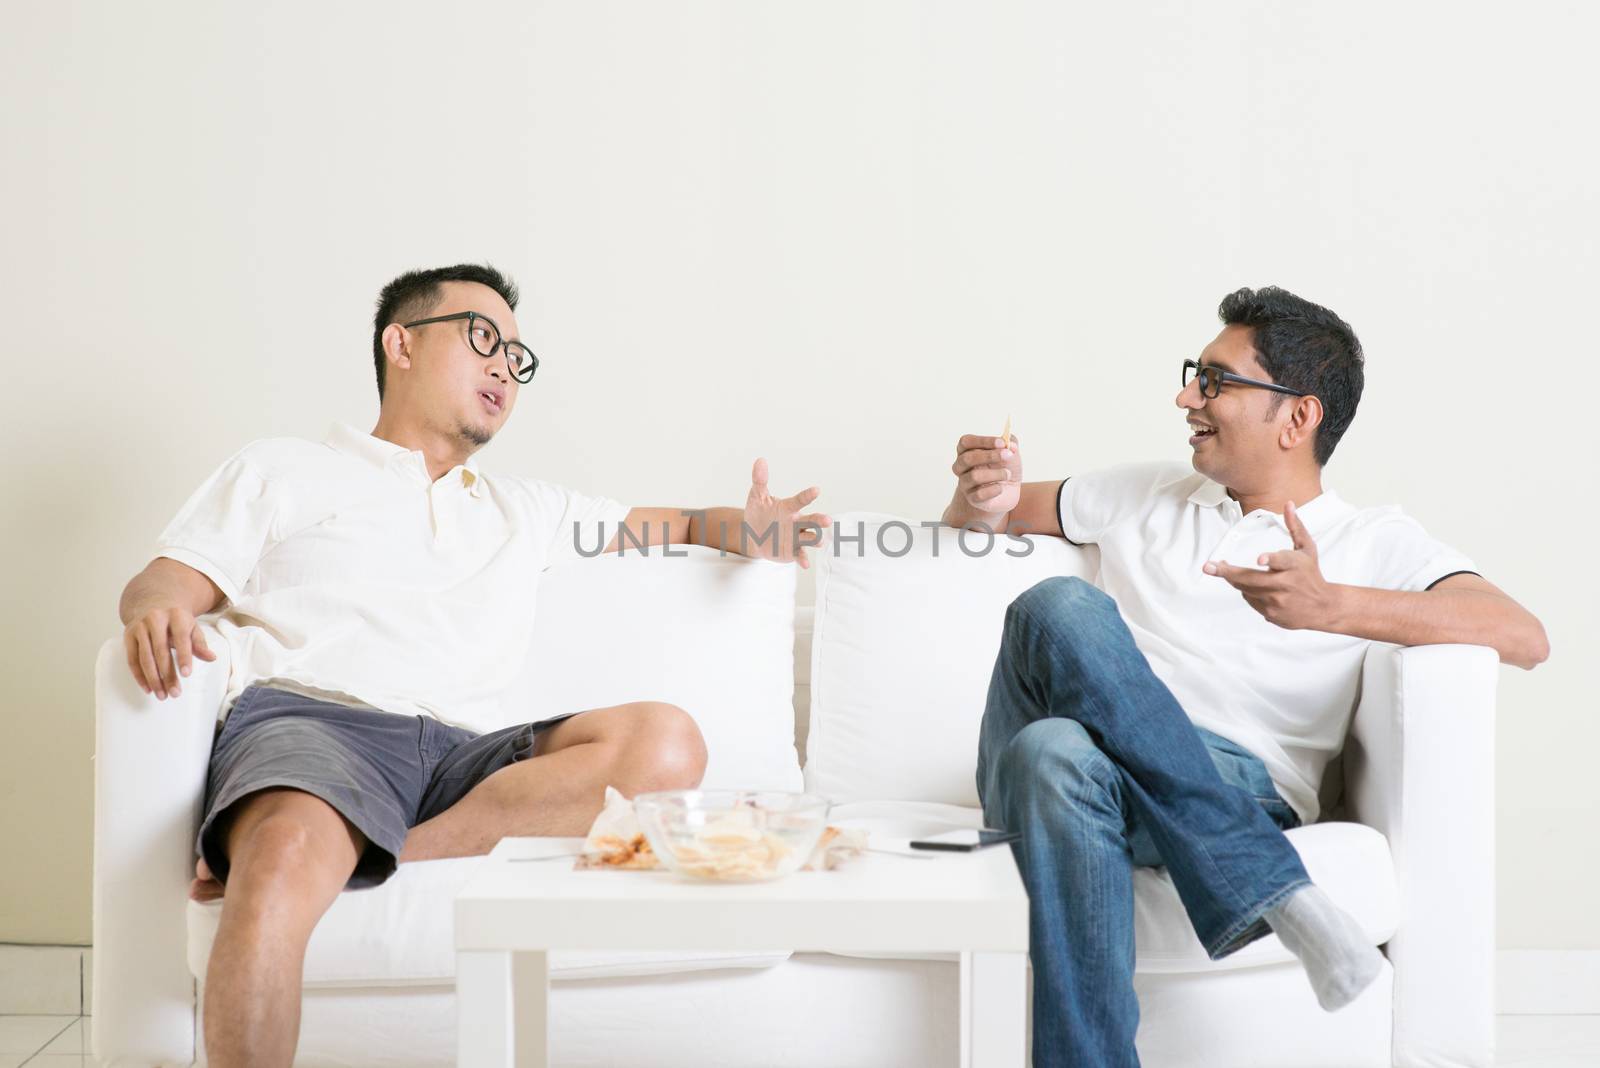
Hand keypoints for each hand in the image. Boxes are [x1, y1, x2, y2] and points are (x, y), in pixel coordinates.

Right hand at [123, 604, 216, 698]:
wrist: (154, 604)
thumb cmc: (177, 621)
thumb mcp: (192, 628)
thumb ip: (200, 643)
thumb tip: (212, 657)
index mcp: (176, 615)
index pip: (181, 638)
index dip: (184, 656)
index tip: (187, 675)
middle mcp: (155, 619)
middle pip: (161, 651)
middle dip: (167, 674)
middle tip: (175, 693)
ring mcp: (139, 627)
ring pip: (145, 657)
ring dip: (153, 679)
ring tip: (162, 695)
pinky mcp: (128, 635)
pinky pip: (132, 659)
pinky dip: (139, 676)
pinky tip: (148, 688)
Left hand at [741, 458, 832, 568]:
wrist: (753, 535)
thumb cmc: (758, 513)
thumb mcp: (756, 497)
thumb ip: (759, 480)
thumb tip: (760, 461)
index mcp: (789, 508)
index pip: (800, 500)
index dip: (807, 496)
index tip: (816, 490)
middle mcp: (796, 522)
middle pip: (811, 521)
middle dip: (819, 521)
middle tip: (827, 520)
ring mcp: (796, 537)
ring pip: (810, 537)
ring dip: (815, 539)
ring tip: (820, 541)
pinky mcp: (792, 551)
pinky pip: (800, 555)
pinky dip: (803, 559)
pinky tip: (805, 564)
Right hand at [952, 433, 1021, 519]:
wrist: (1009, 491)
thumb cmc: (1005, 466)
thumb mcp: (1011, 452)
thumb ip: (1011, 444)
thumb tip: (1010, 445)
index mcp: (967, 451)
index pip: (966, 442)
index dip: (983, 441)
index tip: (1002, 443)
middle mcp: (961, 466)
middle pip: (967, 458)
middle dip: (990, 456)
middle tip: (1008, 455)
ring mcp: (965, 483)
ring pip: (974, 476)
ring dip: (996, 474)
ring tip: (1008, 474)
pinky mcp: (972, 498)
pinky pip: (980, 494)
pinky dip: (995, 489)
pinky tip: (1001, 488)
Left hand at [1202, 500, 1340, 630]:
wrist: (1323, 608)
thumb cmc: (1311, 575)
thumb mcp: (1307, 549)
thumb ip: (1295, 527)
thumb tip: (1288, 504)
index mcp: (1296, 565)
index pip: (1283, 560)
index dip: (1272, 559)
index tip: (1260, 559)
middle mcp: (1286, 584)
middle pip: (1252, 579)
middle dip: (1228, 572)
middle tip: (1209, 567)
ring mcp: (1278, 601)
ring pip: (1246, 589)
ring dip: (1234, 579)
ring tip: (1226, 569)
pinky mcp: (1272, 614)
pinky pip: (1250, 600)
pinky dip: (1247, 592)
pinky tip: (1252, 586)